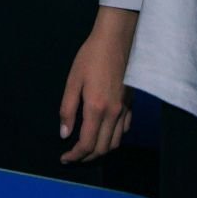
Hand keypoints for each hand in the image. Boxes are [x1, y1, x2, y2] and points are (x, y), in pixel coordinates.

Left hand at [59, 7, 136, 163]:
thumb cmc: (91, 57)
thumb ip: (67, 109)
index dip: (75, 155)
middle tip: (73, 156)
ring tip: (87, 149)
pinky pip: (124, 130)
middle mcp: (114, 114)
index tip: (65, 158)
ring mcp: (125, 110)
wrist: (116, 39)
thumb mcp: (73, 80)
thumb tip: (64, 133)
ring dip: (101, 151)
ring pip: (115, 143)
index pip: (87, 144)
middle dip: (87, 157)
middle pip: (102, 148)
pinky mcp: (131, 104)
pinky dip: (113, 138)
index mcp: (96, 109)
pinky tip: (104, 133)